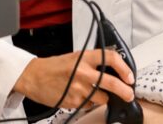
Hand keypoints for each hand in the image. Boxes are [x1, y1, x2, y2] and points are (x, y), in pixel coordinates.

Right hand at [14, 49, 134, 108]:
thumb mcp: (74, 57)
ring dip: (102, 98)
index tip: (129, 76)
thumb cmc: (54, 67)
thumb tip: (113, 71)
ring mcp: (78, 88)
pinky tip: (80, 96)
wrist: (33, 76)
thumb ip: (92, 63)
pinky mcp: (73, 101)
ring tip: (93, 93)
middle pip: (112, 83)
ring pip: (102, 98)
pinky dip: (88, 103)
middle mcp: (82, 72)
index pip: (110, 58)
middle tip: (129, 94)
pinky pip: (89, 105)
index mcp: (83, 57)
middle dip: (125, 91)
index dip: (124, 68)